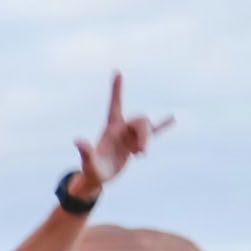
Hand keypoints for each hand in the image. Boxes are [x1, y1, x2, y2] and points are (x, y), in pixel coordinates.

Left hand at [73, 73, 173, 190]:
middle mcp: (121, 127)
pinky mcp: (136, 143)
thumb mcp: (89, 163)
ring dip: (146, 139)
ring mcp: (130, 135)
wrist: (98, 177)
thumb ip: (85, 152)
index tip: (117, 72)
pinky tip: (173, 119)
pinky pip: (153, 132)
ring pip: (146, 127)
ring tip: (140, 155)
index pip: (115, 104)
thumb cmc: (92, 170)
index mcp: (110, 127)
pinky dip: (162, 125)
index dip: (116, 90)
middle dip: (143, 135)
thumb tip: (78, 140)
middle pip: (139, 121)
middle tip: (139, 153)